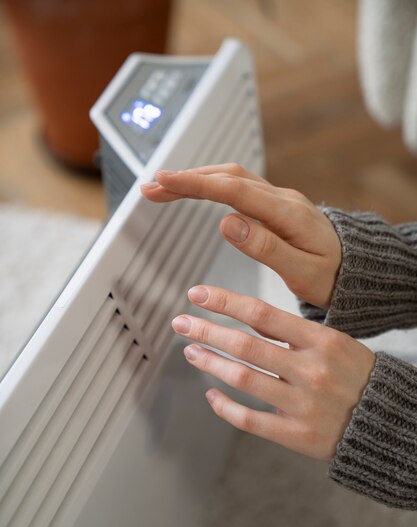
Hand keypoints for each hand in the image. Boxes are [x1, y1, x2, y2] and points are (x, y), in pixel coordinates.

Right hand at [141, 163, 341, 308]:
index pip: (234, 191)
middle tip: (151, 186)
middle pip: (228, 176)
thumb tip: (227, 223)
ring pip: (232, 176)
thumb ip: (266, 247)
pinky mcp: (275, 204)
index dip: (196, 185)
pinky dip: (211, 184)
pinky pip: (238, 185)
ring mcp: (279, 198)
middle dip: (187, 178)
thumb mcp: (302, 272)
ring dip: (196, 178)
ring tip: (163, 187)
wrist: (357, 268)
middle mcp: (282, 198)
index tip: (164, 182)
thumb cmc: (332, 275)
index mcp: (288, 214)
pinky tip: (196, 189)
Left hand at [171, 285, 375, 460]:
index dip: (225, 302)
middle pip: (245, 346)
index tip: (197, 294)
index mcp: (321, 340)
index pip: (262, 314)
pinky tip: (211, 394)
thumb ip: (292, 332)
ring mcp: (303, 404)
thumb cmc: (355, 375)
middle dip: (207, 330)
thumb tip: (246, 316)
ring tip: (191, 351)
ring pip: (242, 379)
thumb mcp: (334, 342)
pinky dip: (224, 406)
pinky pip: (249, 420)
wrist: (385, 421)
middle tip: (180, 322)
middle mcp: (310, 370)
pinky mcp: (296, 435)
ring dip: (210, 363)